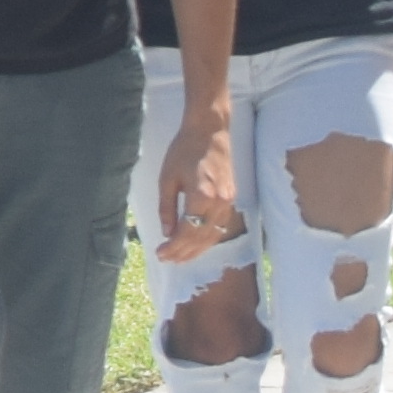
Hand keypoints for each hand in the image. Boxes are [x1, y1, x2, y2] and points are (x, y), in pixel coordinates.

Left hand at [160, 97, 241, 251]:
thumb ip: (167, 208)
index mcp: (201, 196)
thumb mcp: (167, 178)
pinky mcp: (232, 199)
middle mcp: (219, 203)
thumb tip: (167, 233)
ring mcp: (228, 202)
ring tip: (180, 257)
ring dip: (197, 249)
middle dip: (184, 252)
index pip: (187, 232)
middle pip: (202, 238)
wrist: (210, 132)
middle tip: (168, 260)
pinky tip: (196, 243)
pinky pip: (220, 226)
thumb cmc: (184, 150)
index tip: (161, 255)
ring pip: (214, 235)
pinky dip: (208, 238)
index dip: (174, 247)